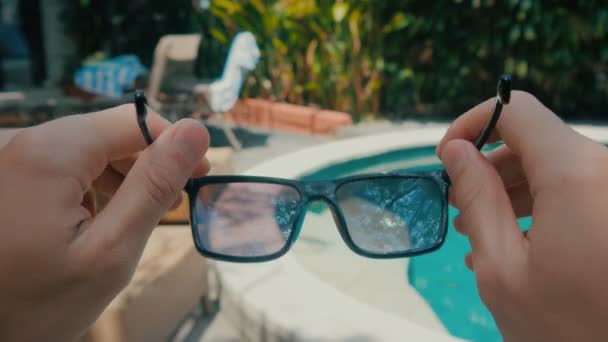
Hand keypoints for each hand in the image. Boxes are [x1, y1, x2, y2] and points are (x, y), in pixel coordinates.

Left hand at [0, 105, 209, 340]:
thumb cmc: (38, 303)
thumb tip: (195, 130)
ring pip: (90, 148)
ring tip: (139, 215)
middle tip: (171, 206)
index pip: (133, 121)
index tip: (199, 176)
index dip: (175, 144)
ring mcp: (16, 160)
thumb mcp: (112, 249)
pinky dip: (94, 185)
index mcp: (52, 153)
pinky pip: (66, 165)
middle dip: (148, 164)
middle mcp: (27, 143)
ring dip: (123, 176)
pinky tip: (101, 217)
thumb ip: (154, 185)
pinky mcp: (12, 176)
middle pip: (110, 133)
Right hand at [437, 91, 607, 340]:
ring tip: (483, 235)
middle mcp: (607, 170)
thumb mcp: (502, 266)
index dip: (471, 124)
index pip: (515, 110)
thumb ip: (476, 198)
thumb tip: (456, 151)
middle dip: (490, 169)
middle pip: (535, 141)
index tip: (447, 157)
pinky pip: (580, 190)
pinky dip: (544, 205)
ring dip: (513, 192)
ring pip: (557, 167)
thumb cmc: (568, 328)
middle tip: (460, 210)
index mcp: (575, 173)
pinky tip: (519, 245)